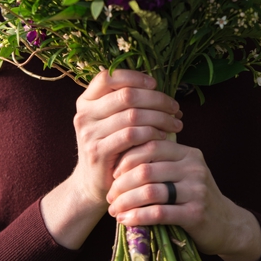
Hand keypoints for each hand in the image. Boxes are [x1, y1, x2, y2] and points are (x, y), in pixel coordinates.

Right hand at [41, 68, 181, 248]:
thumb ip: (128, 103)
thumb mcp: (114, 121)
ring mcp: (89, 133)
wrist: (93, 184)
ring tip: (176, 124)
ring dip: (160, 117)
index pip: (108, 76)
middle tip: (175, 108)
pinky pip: (132, 135)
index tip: (155, 84)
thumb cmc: (113, 147)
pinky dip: (152, 133)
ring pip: (133, 115)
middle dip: (157, 99)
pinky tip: (163, 137)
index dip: (134, 76)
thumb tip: (159, 88)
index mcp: (86, 101)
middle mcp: (84, 114)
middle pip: (127, 95)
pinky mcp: (98, 152)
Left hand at [107, 139, 260, 260]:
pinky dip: (136, 217)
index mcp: (190, 154)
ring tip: (114, 210)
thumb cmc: (196, 198)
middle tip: (110, 196)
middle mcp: (195, 168)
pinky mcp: (196, 214)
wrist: (227, 225)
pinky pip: (158, 213)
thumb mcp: (185, 174)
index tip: (114, 174)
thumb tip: (119, 159)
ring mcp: (197, 191)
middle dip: (121, 184)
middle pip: (146, 170)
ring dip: (125, 202)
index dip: (127, 159)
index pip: (151, 146)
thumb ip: (162, 164)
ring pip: (150, 191)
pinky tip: (125, 220)